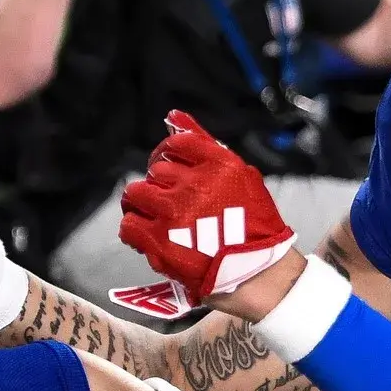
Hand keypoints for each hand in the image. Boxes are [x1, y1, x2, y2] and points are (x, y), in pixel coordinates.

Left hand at [117, 111, 298, 308]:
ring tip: (155, 217)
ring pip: (136, 194)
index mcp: (219, 166)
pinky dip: (135, 229)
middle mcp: (194, 186)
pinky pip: (129, 225)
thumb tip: (173, 114)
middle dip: (160, 185)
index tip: (172, 170)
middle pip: (156, 170)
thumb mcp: (242, 176)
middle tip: (170, 202)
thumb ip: (206, 145)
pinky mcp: (160, 243)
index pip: (176, 145)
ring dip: (143, 204)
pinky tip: (148, 235)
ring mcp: (174, 214)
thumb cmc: (255, 227)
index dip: (169, 156)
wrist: (261, 276)